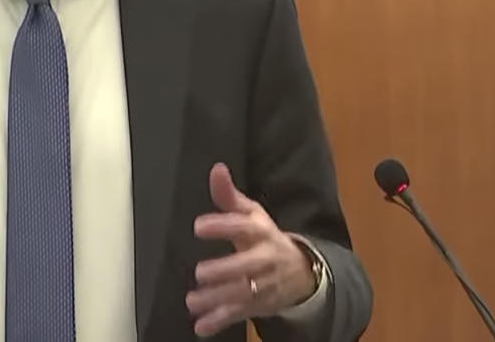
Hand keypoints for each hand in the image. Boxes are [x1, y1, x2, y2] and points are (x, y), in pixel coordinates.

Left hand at [186, 163, 316, 336]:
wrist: (303, 272)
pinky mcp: (258, 306)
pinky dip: (220, 322)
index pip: (243, 227)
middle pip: (246, 267)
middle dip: (224, 271)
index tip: (198, 226)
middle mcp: (264, 260)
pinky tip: (201, 327)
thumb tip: (216, 168)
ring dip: (216, 300)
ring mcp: (263, 285)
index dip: (222, 226)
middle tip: (199, 272)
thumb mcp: (252, 214)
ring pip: (241, 294)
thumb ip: (229, 196)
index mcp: (261, 232)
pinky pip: (239, 315)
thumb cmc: (266, 237)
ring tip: (192, 301)